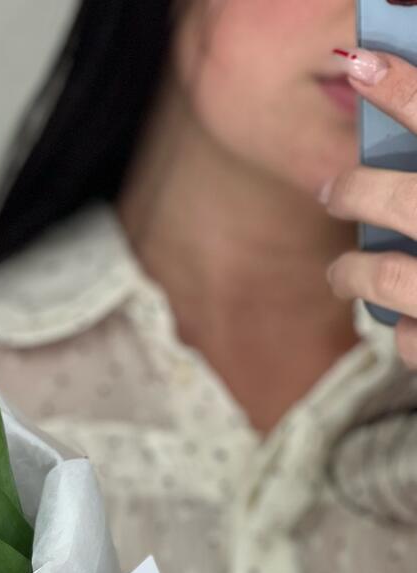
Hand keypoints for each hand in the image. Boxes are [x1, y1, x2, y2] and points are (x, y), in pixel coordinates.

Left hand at [322, 47, 416, 366]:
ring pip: (387, 280)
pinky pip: (413, 341)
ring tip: (342, 271)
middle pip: (401, 201)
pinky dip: (405, 332)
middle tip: (332, 189)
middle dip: (355, 191)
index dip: (406, 87)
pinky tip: (405, 322)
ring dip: (352, 273)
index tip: (365, 63)